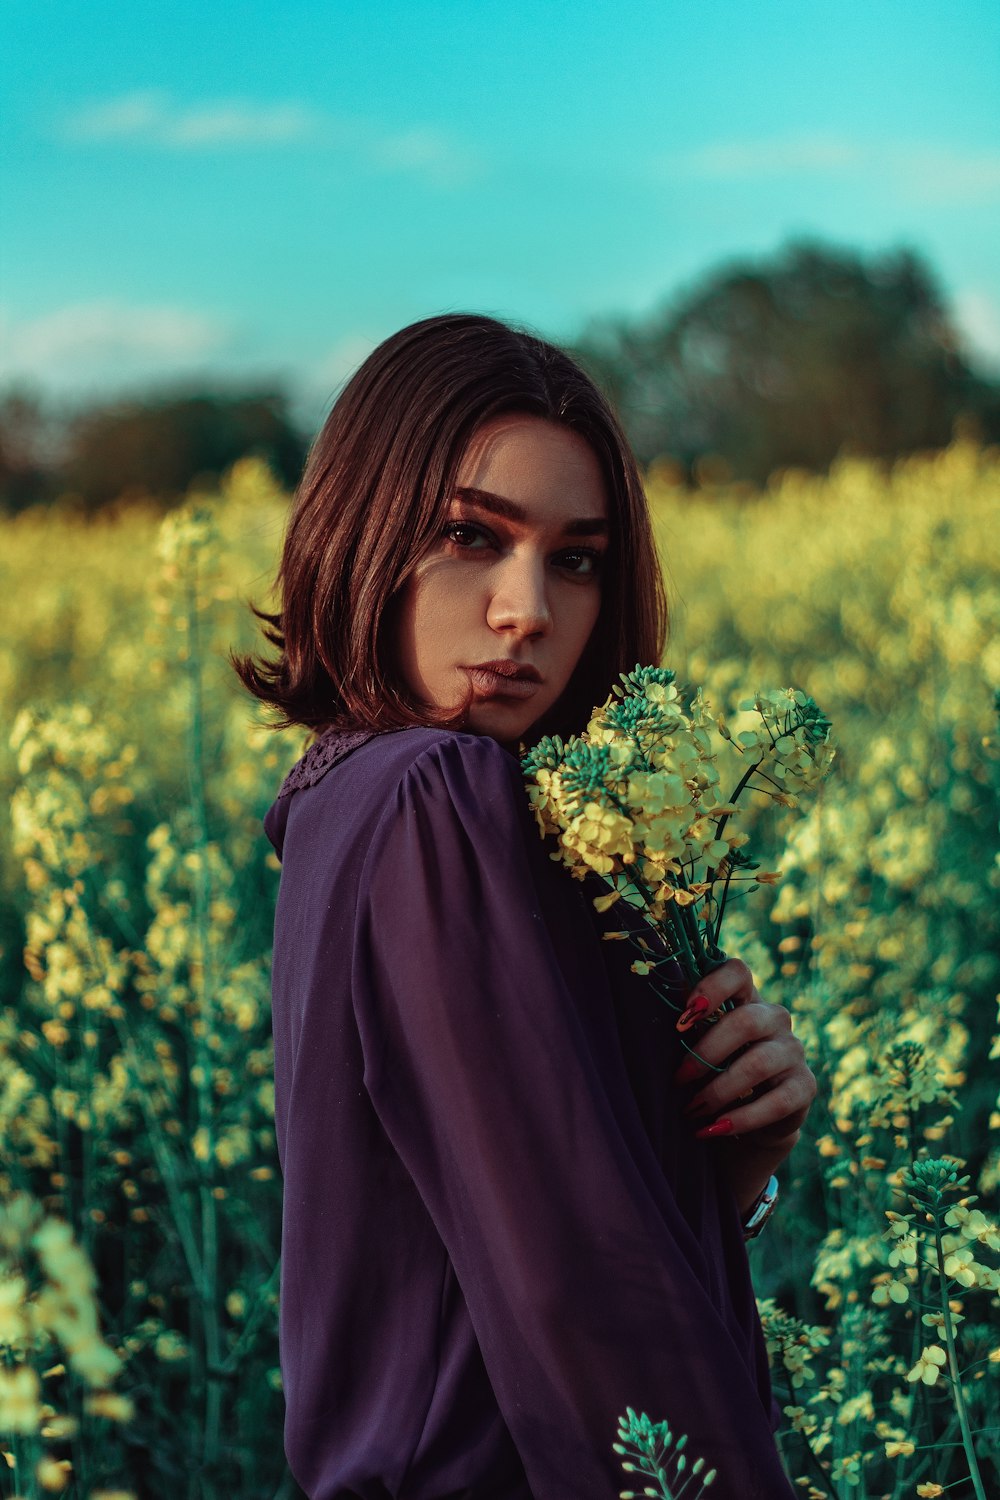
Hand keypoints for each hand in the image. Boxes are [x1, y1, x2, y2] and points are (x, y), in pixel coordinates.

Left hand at [673, 959, 816, 1212]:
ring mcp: (793, 1050)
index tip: (683, 1017)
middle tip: (677, 1080)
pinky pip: (776, 1102)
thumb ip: (684, 1025)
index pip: (737, 971)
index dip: (711, 987)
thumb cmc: (711, 1070)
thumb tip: (642, 1011)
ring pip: (758, 1063)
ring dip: (718, 1090)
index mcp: (746, 996)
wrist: (745, 1117)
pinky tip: (712, 1130)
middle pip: (745, 1022)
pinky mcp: (805, 1087)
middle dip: (705, 1054)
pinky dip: (740, 1119)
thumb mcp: (695, 1044)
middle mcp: (774, 1017)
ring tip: (690, 1111)